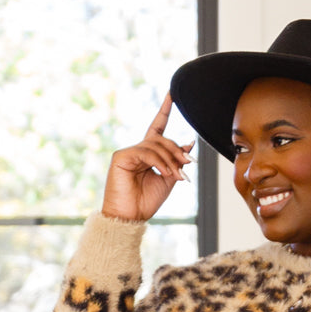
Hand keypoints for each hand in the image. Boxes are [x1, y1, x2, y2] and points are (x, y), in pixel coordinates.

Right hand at [101, 91, 193, 222]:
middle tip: (188, 167)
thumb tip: (189, 143)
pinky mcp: (121, 157)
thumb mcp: (168, 180)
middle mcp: (138, 150)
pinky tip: (165, 173)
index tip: (172, 94)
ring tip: (177, 176)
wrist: (130, 217)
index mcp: (149, 154)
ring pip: (156, 145)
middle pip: (162, 139)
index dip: (164, 110)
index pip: (158, 127)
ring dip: (171, 160)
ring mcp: (129, 152)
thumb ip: (177, 162)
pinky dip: (159, 162)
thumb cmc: (146, 201)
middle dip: (177, 152)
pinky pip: (146, 152)